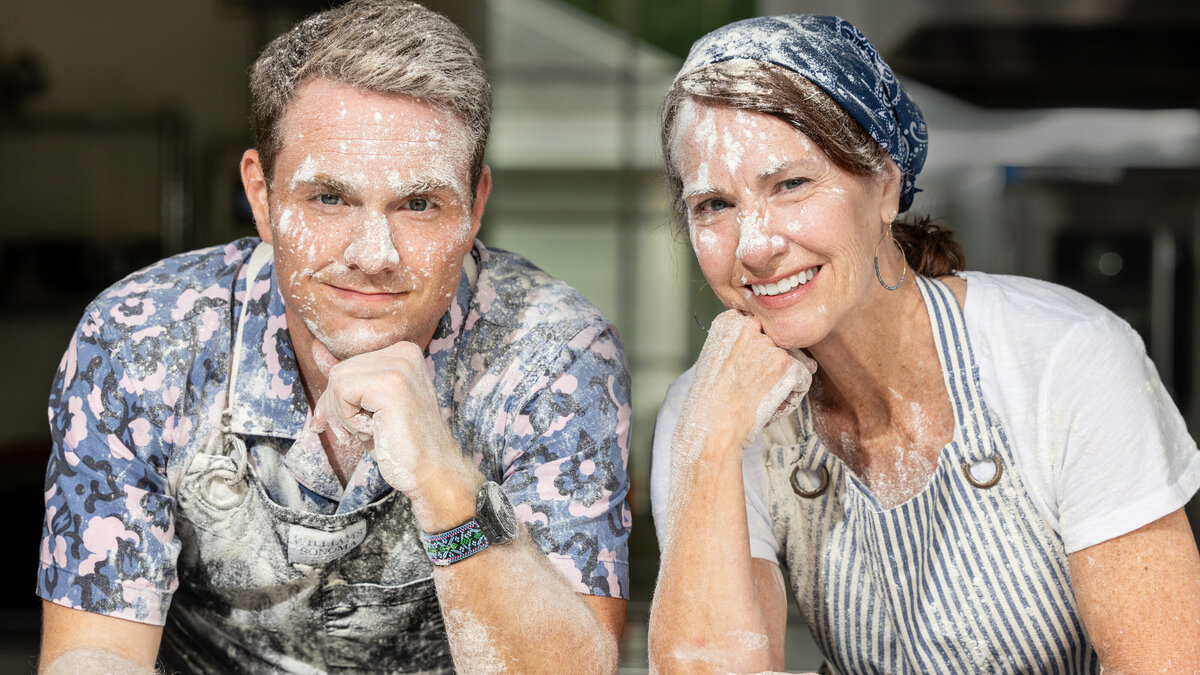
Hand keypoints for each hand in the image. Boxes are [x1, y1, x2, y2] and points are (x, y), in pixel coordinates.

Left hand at [310, 339, 459, 495]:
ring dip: (343, 415)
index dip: (336, 400)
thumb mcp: (368, 405)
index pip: (347, 365)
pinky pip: (342, 392)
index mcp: (403, 353)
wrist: (432, 471)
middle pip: (339, 371)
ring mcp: (399, 365)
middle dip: (337, 409)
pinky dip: (348, 419)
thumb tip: (316, 349)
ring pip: (337, 380)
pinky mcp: (391, 383)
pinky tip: (374, 430)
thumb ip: (348, 377)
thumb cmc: (400, 443)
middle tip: (357, 434)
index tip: (340, 426)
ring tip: (368, 431)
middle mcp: (403, 352)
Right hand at [675, 311, 815, 458]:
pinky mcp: (785, 364)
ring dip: (782, 383)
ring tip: (756, 398)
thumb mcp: (719, 360)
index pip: (759, 330)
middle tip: (748, 390)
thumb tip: (792, 354)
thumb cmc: (712, 402)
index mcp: (729, 321)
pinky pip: (804, 378)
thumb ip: (747, 345)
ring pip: (793, 361)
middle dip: (770, 370)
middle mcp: (748, 326)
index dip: (754, 357)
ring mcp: (768, 344)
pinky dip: (791, 397)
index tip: (741, 373)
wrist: (711, 427)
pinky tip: (768, 405)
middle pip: (777, 345)